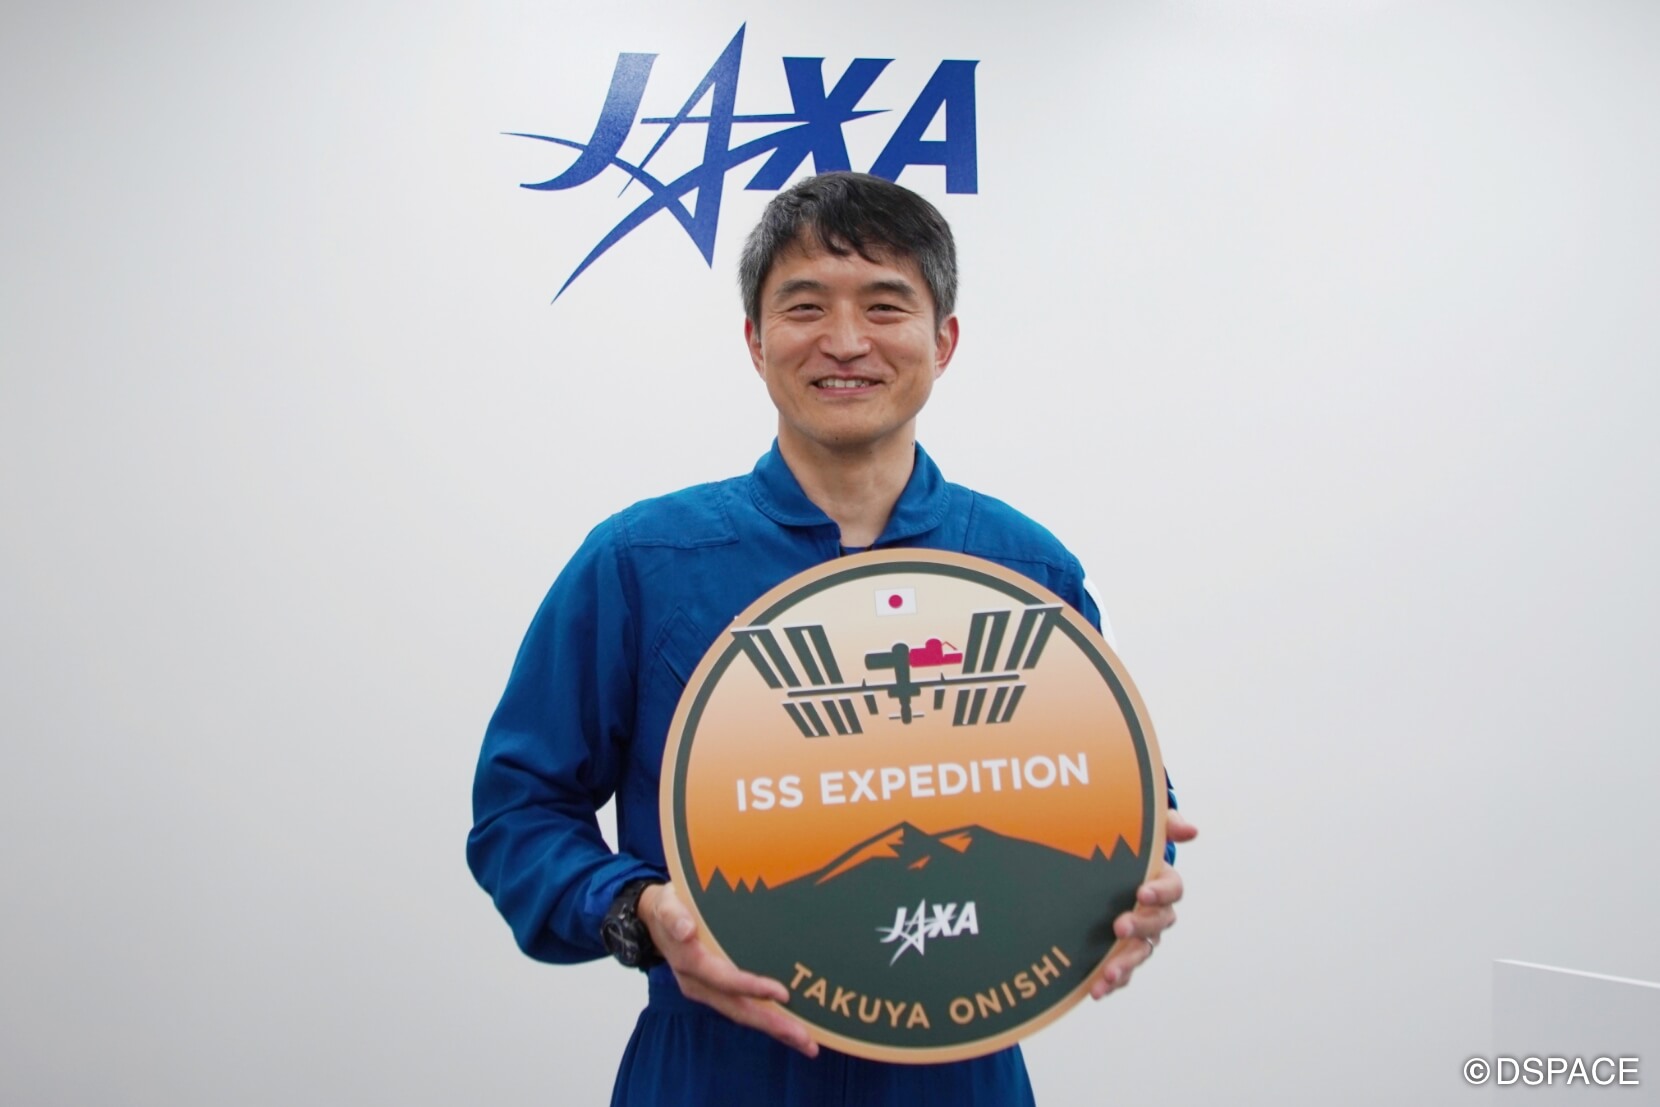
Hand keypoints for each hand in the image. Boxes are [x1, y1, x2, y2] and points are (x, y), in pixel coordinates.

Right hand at [638, 882, 819, 1057]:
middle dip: (773, 1025)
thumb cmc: (668, 908)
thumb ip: (675, 916)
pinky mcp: (717, 992)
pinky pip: (744, 1009)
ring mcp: (709, 992)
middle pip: (739, 1009)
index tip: (782, 993)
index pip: (725, 980)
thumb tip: (686, 931)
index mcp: (690, 964)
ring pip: (744, 1014)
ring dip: (775, 1029)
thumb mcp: (666, 905)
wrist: (655, 920)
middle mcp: (700, 985)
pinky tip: (789, 1028)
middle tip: (806, 1040)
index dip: (752, 987)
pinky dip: (767, 1020)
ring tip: (807, 1043)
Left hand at [1090, 809, 1197, 999]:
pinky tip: (1096, 990)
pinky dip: (1112, 982)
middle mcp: (1156, 913)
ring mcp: (1140, 935)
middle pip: (1157, 924)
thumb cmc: (1131, 847)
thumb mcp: (1145, 830)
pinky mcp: (1121, 951)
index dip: (1160, 891)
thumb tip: (1190, 830)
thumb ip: (1165, 826)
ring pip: (1140, 952)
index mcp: (1163, 884)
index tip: (1142, 891)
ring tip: (1107, 975)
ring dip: (1125, 965)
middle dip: (1139, 927)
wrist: (1107, 865)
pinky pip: (1123, 970)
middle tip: (1119, 926)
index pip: (1172, 889)